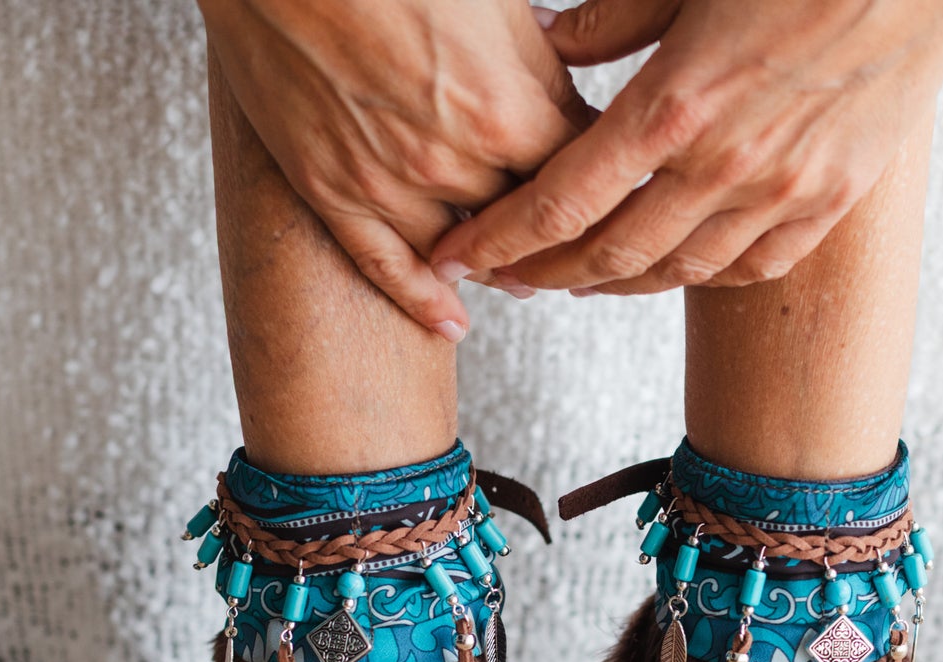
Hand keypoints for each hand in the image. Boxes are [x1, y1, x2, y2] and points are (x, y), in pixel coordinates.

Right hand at [200, 0, 593, 337]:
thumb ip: (535, 56)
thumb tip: (564, 79)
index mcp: (503, 108)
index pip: (579, 170)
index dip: (602, 173)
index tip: (612, 178)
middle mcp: (450, 161)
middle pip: (528, 223)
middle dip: (557, 229)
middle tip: (579, 238)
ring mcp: (387, 184)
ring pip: (465, 254)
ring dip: (501, 267)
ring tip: (527, 278)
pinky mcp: (330, 191)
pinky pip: (384, 267)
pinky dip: (423, 301)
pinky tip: (452, 324)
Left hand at [428, 0, 942, 295]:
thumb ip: (612, 19)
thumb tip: (550, 44)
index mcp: (676, 106)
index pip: (561, 201)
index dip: (501, 239)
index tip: (458, 257)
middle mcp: (726, 168)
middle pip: (609, 256)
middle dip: (545, 274)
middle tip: (509, 278)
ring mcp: (784, 195)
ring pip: (676, 272)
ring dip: (615, 283)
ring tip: (578, 277)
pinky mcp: (832, 203)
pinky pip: (750, 267)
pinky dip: (698, 276)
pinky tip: (673, 266)